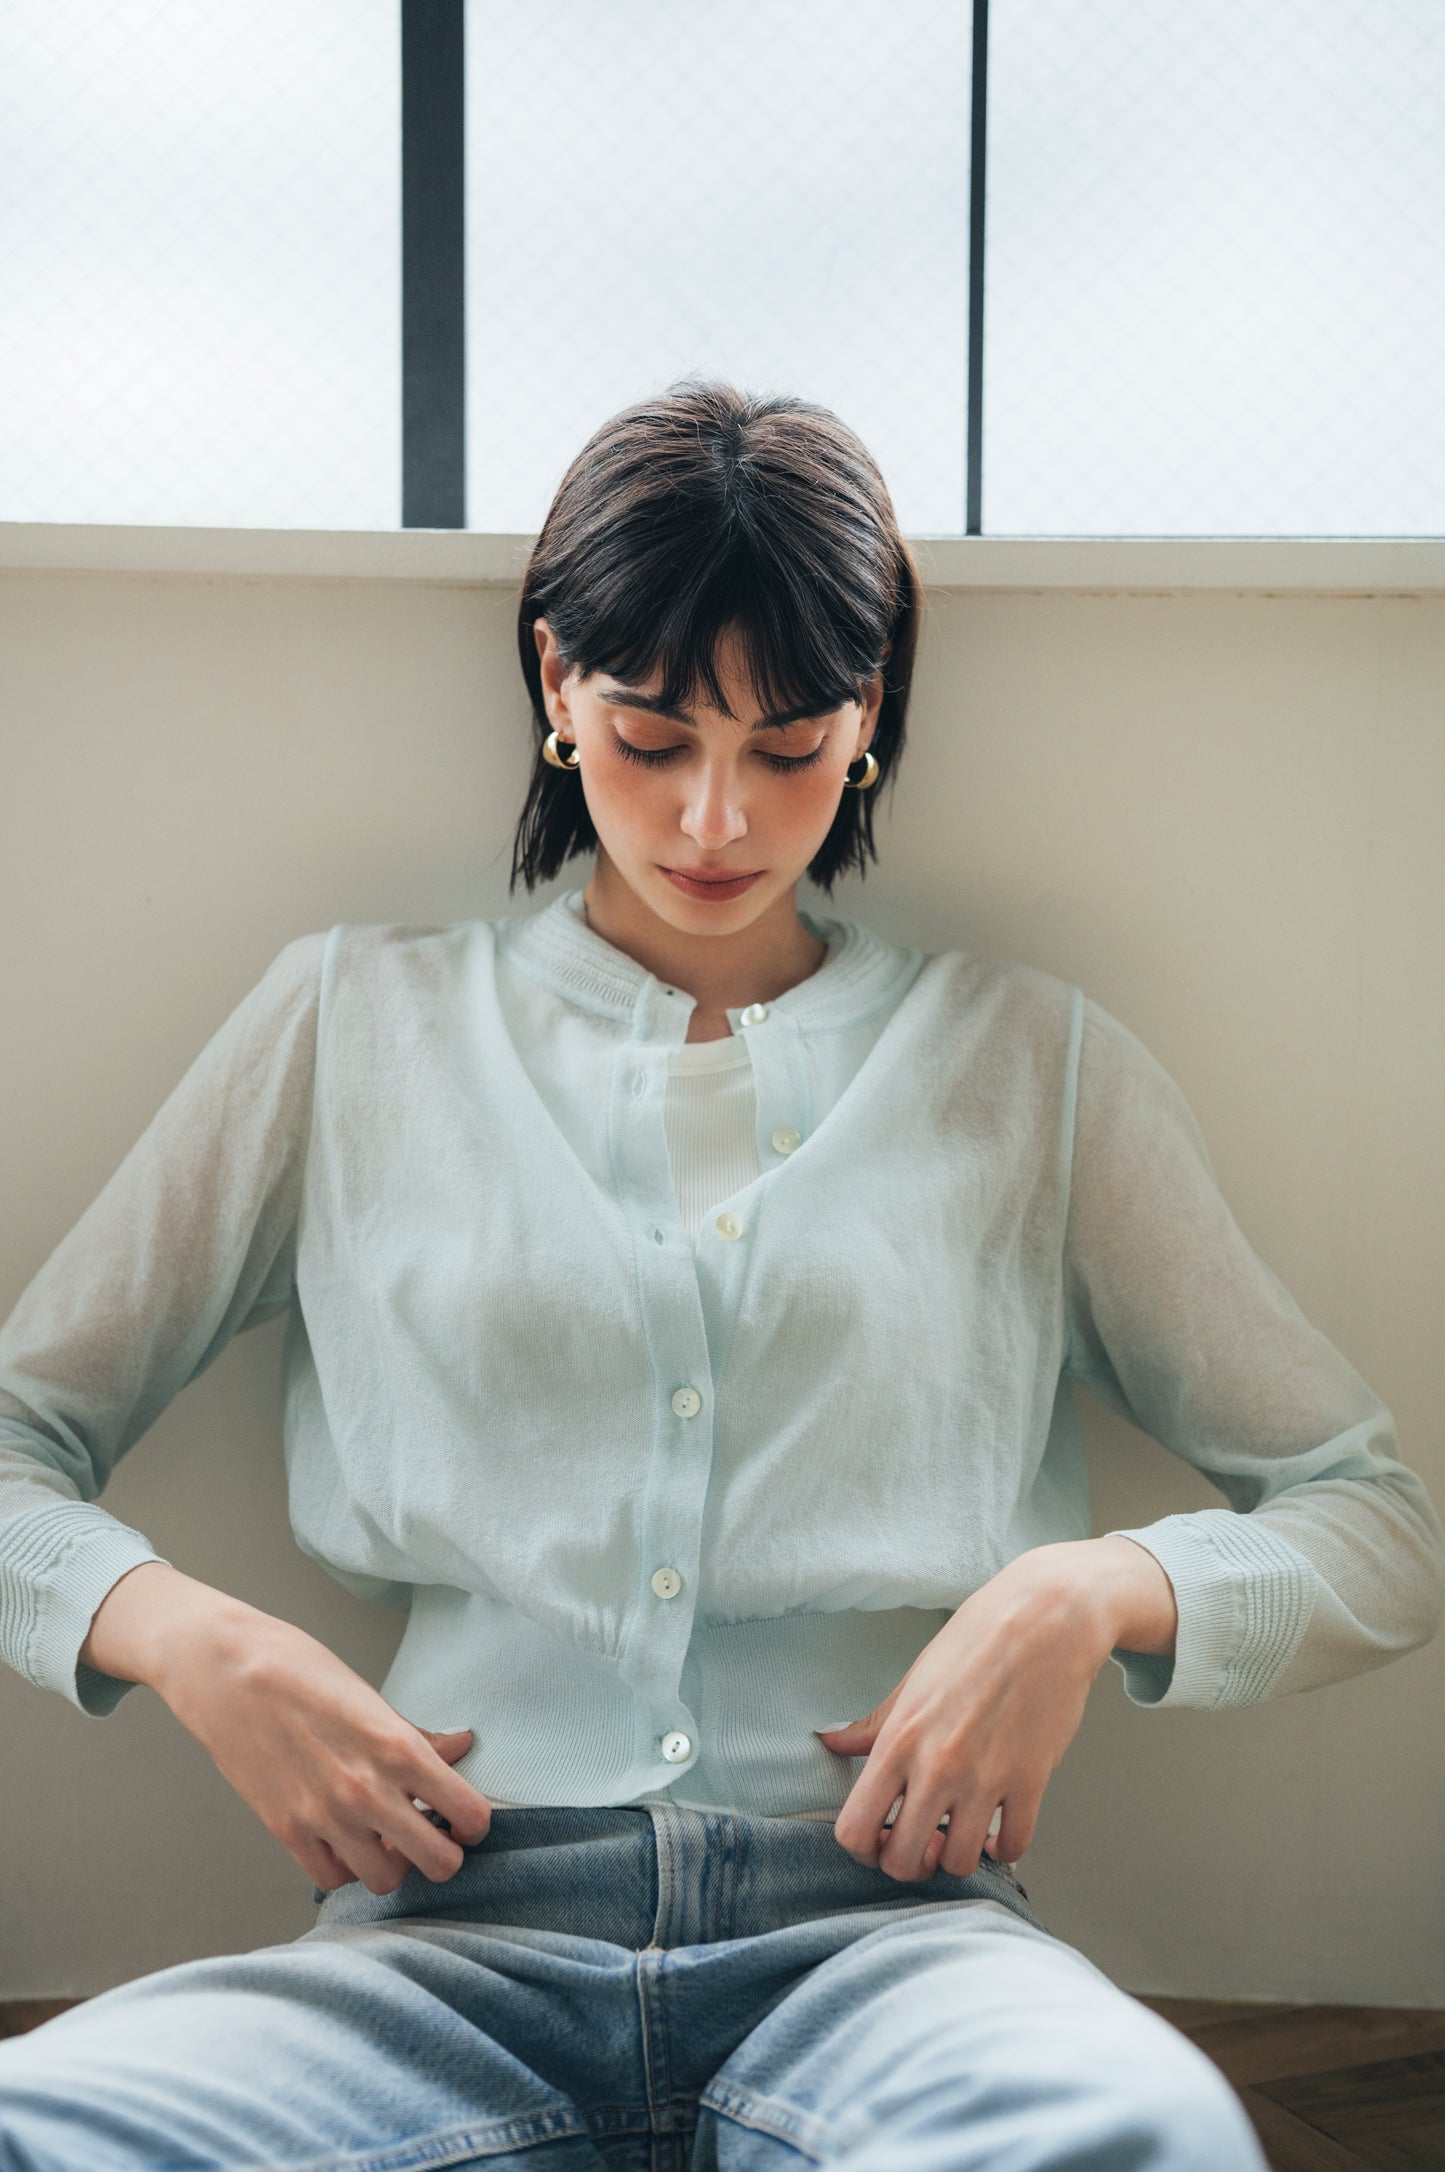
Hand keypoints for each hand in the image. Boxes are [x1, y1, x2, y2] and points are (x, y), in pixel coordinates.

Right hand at [155, 1605, 494, 1895]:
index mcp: (397, 1747)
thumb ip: (416, 1735)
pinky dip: (346, 1866)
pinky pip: (332, 1878)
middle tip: (433, 1833)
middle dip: (444, 1852)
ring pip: (385, 1880)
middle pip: (437, 1862)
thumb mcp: (369, 1695)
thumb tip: (460, 1747)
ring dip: (393, 1862)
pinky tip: (345, 1838)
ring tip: (386, 1835)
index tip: (464, 1816)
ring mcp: (324, 1817)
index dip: (474, 1821)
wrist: (224, 1671)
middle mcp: (366, 1790)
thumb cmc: (299, 1669)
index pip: (468, 1814)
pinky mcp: (286, 1831)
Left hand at [815, 1543, 1122, 1884]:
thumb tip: (831, 1741)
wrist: (1046, 1620)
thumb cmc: (976, 1641)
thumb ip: (872, 1724)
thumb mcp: (913, 1681)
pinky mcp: (1031, 1783)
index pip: (855, 1831)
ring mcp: (986, 1780)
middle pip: (903, 1861)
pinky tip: (999, 1828)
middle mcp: (937, 1768)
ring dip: (957, 1855)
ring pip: (959, 1864)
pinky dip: (1004, 1848)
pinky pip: (1014, 1847)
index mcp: (899, 1741)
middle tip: (921, 1840)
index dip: (862, 1847)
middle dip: (908, 1861)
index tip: (879, 1837)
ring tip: (960, 1831)